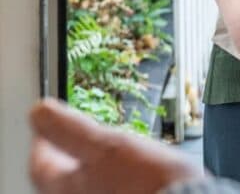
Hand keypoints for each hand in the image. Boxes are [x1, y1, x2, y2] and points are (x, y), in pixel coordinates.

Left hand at [29, 98, 198, 193]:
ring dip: (85, 166)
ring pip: (82, 185)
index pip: (40, 165)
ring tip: (95, 149)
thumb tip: (39, 111)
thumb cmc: (141, 184)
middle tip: (66, 136)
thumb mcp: (106, 146)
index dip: (41, 140)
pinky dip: (106, 177)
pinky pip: (104, 189)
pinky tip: (122, 169)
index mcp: (66, 189)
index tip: (45, 122)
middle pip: (59, 178)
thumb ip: (70, 129)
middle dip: (62, 155)